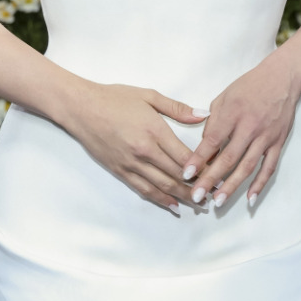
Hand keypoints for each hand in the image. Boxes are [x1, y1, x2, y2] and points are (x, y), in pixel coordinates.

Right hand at [62, 83, 207, 213]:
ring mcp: (131, 164)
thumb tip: (203, 115)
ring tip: (200, 204)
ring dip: (183, 197)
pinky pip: (144, 189)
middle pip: (178, 176)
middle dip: (199, 187)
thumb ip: (177, 108)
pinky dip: (160, 199)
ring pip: (163, 186)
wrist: (81, 107)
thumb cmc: (114, 98)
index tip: (219, 176)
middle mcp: (144, 151)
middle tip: (215, 194)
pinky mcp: (120, 171)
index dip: (205, 170)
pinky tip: (173, 205)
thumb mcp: (148, 96)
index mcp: (155, 131)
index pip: (186, 157)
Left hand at [184, 56, 300, 208]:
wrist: (282, 78)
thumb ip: (212, 122)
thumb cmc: (249, 86)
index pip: (212, 141)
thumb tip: (203, 148)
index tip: (186, 174)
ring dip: (232, 186)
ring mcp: (266, 136)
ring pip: (247, 166)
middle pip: (228, 158)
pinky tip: (249, 198)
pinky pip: (268, 167)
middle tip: (197, 197)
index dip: (198, 159)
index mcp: (232, 113)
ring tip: (218, 201)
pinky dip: (259, 184)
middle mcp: (249, 126)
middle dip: (210, 179)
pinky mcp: (278, 142)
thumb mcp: (224, 97)